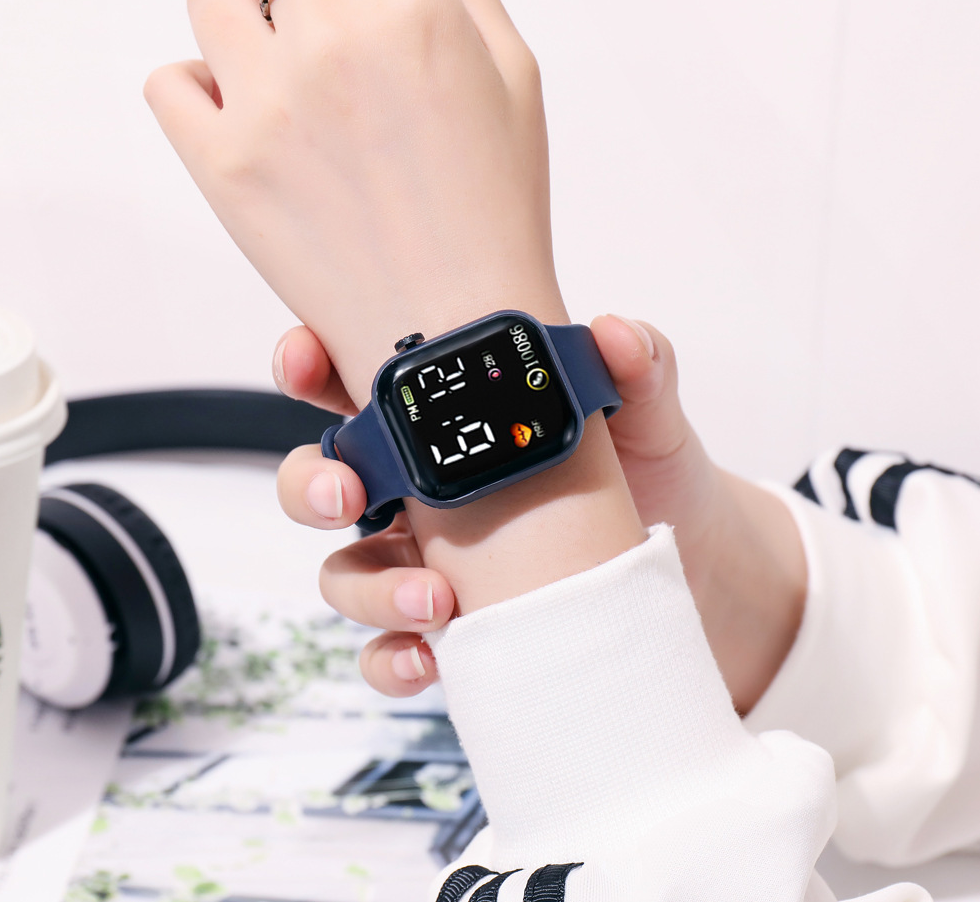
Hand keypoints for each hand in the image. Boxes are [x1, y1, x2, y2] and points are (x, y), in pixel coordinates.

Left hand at [145, 0, 563, 407]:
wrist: (454, 331)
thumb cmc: (493, 215)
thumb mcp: (517, 77)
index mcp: (417, 11)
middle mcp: (335, 44)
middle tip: (318, 17)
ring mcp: (269, 104)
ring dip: (248, 24)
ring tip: (290, 83)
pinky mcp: (223, 167)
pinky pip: (168, 81)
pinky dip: (201, 92)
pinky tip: (252, 124)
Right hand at [275, 316, 808, 710]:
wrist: (688, 566)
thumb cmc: (648, 475)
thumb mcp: (644, 416)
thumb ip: (636, 368)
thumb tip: (612, 333)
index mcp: (449, 424)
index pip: (355, 384)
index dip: (308, 365)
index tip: (306, 360)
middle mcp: (422, 490)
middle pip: (323, 481)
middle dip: (312, 485)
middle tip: (345, 493)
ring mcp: (428, 561)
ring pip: (346, 574)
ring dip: (367, 589)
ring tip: (434, 601)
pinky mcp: (454, 628)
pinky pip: (389, 651)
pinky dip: (394, 660)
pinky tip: (433, 659)